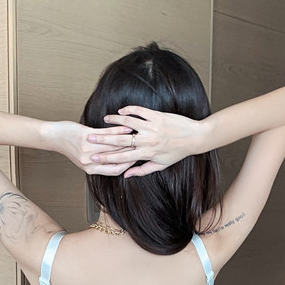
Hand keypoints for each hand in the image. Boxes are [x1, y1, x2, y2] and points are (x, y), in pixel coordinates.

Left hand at [46, 120, 138, 175]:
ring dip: (127, 139)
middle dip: (132, 152)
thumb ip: (99, 163)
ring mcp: (87, 149)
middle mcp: (90, 161)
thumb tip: (115, 163)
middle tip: (141, 146)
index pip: (115, 170)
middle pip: (117, 158)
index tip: (136, 159)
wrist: (54, 137)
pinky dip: (118, 130)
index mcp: (91, 169)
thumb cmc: (70, 147)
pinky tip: (125, 126)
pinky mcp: (86, 137)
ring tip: (137, 135)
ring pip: (114, 146)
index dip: (128, 166)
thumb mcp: (84, 160)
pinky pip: (106, 134)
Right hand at [87, 106, 204, 177]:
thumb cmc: (177, 152)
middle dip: (103, 139)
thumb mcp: (160, 165)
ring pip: (128, 122)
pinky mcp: (157, 116)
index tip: (93, 157)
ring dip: (114, 120)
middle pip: (120, 139)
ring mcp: (152, 127)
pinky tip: (121, 110)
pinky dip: (128, 110)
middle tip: (90, 137)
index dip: (106, 157)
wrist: (195, 138)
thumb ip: (141, 170)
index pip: (121, 157)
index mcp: (146, 154)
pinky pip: (139, 111)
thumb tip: (126, 175)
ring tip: (104, 119)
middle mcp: (147, 140)